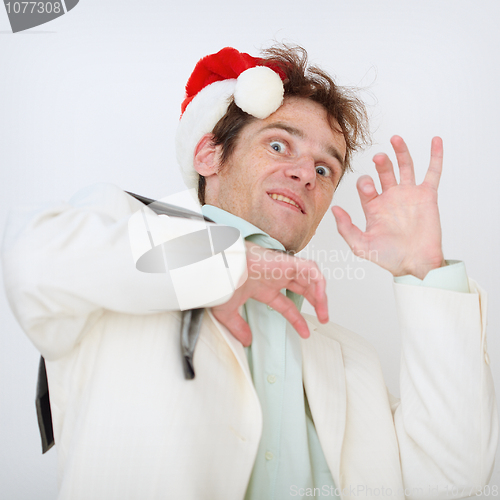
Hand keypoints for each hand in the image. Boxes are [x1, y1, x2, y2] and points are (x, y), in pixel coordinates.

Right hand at [211, 242, 328, 345]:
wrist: (219, 268)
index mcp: (263, 287)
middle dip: (316, 302)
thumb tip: (246, 341)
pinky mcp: (287, 261)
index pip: (286, 304)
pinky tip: (318, 297)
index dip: (297, 319)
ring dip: (320, 294)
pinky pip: (310, 269)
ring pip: (310, 278)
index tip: (305, 334)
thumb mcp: (228, 311)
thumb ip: (238, 326)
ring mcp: (282, 268)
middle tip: (324, 319)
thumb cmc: (220, 281)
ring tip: (324, 312)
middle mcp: (275, 277)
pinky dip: (318, 281)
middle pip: (304, 288)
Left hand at [332, 136, 444, 278]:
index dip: (364, 183)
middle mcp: (390, 197)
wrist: (415, 263)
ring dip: (400, 152)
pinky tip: (434, 140)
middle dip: (381, 163)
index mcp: (374, 206)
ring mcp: (409, 194)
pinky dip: (435, 156)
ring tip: (395, 139)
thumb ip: (345, 228)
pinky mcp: (427, 195)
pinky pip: (433, 172)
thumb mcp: (361, 245)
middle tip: (378, 158)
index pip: (365, 186)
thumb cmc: (388, 257)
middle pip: (384, 172)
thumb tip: (334, 209)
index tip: (368, 187)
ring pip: (405, 166)